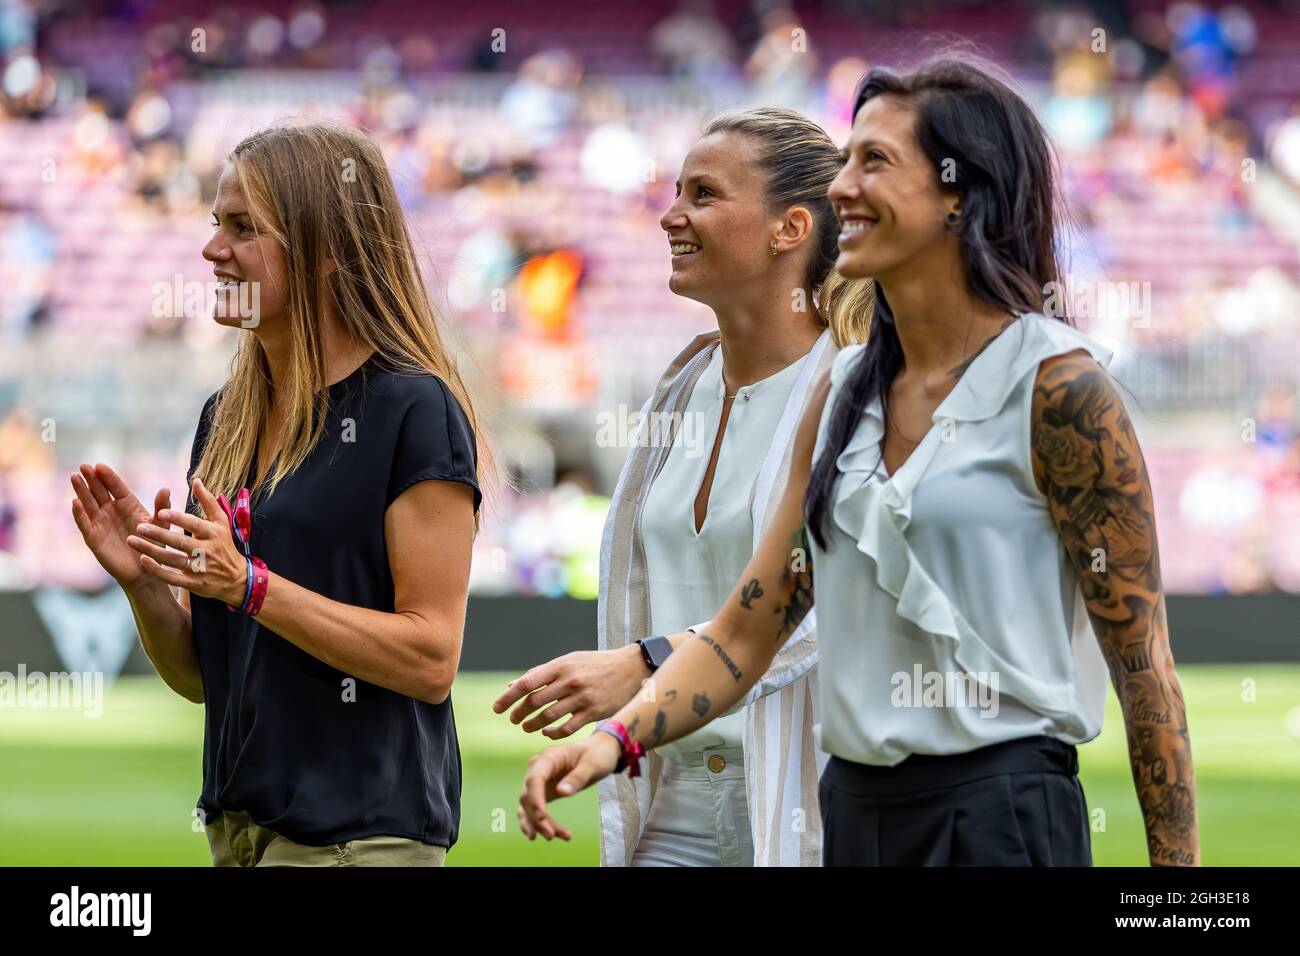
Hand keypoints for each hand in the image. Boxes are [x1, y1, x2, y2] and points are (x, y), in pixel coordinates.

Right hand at [71, 463, 171, 591]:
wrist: (145, 570)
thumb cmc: (154, 545)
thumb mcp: (160, 525)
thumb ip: (161, 507)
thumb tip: (165, 488)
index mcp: (128, 504)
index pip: (116, 487)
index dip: (108, 477)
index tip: (100, 465)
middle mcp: (112, 511)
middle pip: (99, 492)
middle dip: (91, 479)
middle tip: (83, 466)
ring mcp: (101, 523)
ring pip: (89, 504)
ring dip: (81, 491)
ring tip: (75, 477)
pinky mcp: (93, 538)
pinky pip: (84, 524)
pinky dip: (79, 514)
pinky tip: (75, 503)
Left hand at [125, 477, 247, 605]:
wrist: (237, 578)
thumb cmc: (224, 545)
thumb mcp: (221, 522)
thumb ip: (208, 501)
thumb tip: (196, 480)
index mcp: (213, 533)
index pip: (194, 525)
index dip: (178, 519)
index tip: (161, 512)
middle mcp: (207, 551)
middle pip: (180, 543)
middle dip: (159, 534)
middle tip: (139, 526)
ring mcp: (200, 568)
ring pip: (172, 559)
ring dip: (152, 551)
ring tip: (132, 541)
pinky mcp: (193, 583)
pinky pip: (172, 578)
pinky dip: (157, 570)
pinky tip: (143, 561)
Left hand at [493, 645, 650, 739]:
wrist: (630, 668)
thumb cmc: (595, 664)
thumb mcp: (569, 661)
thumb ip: (543, 673)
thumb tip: (514, 685)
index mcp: (561, 665)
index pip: (527, 682)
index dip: (509, 697)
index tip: (497, 708)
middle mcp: (569, 681)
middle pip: (534, 701)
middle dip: (518, 713)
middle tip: (513, 719)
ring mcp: (581, 698)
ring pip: (548, 717)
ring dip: (532, 725)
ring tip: (526, 727)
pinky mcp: (593, 713)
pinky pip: (566, 728)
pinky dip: (553, 732)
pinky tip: (547, 732)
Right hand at [518, 733, 620, 840]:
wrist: (599, 752)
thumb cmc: (597, 754)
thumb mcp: (592, 764)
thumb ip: (577, 777)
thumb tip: (562, 792)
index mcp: (548, 758)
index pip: (534, 779)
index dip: (535, 799)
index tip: (542, 817)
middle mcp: (538, 769)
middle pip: (528, 796)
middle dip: (537, 818)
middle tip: (551, 836)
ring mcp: (539, 782)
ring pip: (529, 806)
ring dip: (538, 824)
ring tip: (555, 837)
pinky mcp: (543, 792)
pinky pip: (533, 809)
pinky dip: (537, 823)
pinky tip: (547, 835)